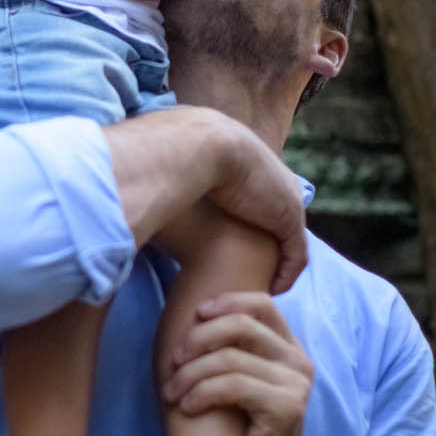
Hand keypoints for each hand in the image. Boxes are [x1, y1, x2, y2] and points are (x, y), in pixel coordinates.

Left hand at [162, 290, 314, 435]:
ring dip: (191, 373)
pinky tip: (187, 406)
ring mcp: (297, 385)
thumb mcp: (232, 378)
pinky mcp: (287, 408)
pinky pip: (234, 385)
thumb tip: (192, 311)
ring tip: (172, 392)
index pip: (262, 304)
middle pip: (241, 324)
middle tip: (173, 361)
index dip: (226, 302)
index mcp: (288, 348)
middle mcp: (298, 362)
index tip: (194, 315)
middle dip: (198, 338)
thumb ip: (227, 346)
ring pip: (231, 357)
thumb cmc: (235, 428)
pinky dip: (202, 392)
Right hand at [169, 109, 307, 292]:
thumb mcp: (172, 167)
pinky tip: (272, 291)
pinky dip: (287, 274)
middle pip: (273, 216)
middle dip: (262, 243)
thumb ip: (165, 180)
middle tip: (245, 268)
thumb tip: (139, 191)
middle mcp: (269, 179)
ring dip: (276, 263)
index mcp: (244, 162)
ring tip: (259, 286)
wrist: (196, 145)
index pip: (253, 194)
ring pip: (287, 238)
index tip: (227, 245)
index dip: (243, 222)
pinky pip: (296, 255)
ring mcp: (283, 198)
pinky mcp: (288, 219)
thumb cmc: (171, 157)